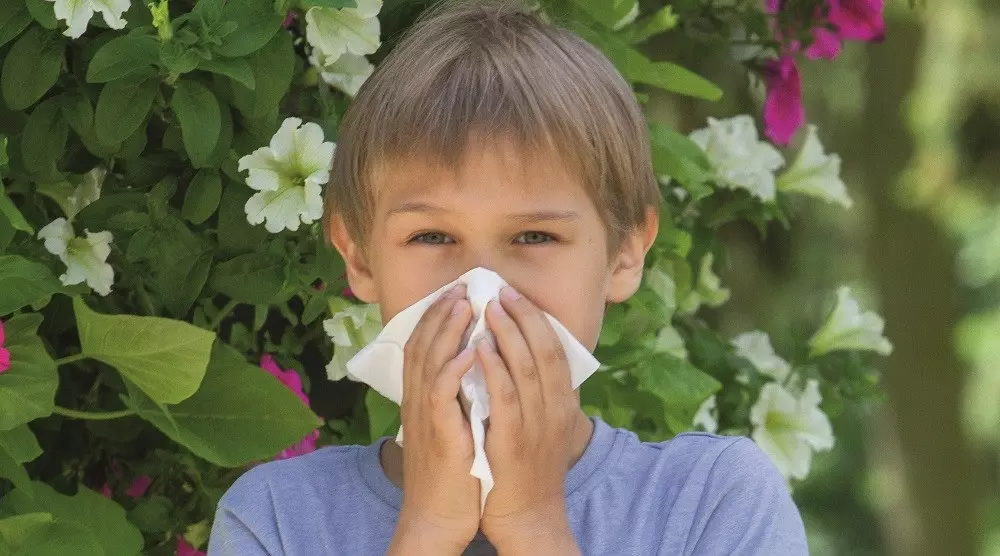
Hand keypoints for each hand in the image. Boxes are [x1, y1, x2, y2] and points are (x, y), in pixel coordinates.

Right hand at [389, 283, 479, 554]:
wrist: (436, 517)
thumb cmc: (450, 474)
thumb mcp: (450, 427)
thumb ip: (455, 398)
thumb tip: (473, 371)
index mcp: (422, 399)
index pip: (423, 347)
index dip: (436, 318)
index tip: (454, 293)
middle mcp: (418, 402)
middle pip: (423, 345)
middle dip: (441, 313)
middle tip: (460, 287)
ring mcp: (425, 417)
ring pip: (430, 363)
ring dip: (447, 332)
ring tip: (465, 305)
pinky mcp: (438, 435)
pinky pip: (441, 396)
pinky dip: (453, 371)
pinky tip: (469, 352)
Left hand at [475, 285, 581, 554]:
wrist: (529, 517)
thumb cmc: (530, 471)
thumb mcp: (544, 427)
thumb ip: (539, 395)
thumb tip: (525, 359)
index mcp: (562, 404)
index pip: (555, 350)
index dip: (537, 320)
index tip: (516, 296)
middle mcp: (555, 410)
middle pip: (544, 351)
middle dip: (523, 317)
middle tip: (502, 291)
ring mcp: (535, 424)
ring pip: (526, 367)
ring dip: (508, 333)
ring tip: (490, 307)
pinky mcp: (512, 440)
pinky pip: (504, 396)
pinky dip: (493, 368)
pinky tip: (479, 347)